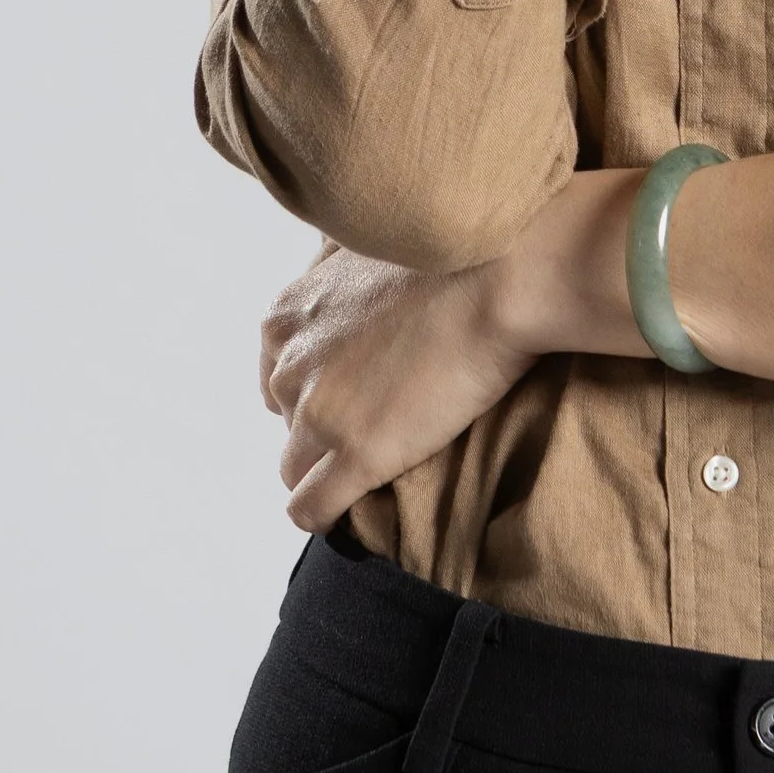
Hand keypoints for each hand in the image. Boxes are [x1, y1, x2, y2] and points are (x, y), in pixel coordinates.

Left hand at [260, 242, 535, 531]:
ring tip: (372, 473)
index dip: (317, 394)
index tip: (355, 398)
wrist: (498, 282)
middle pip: (287, 423)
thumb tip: (343, 298)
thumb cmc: (449, 263)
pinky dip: (327, 517)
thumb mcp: (364, 255)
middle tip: (381, 424)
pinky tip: (351, 516)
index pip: (274, 380)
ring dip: (327, 474)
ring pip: (293, 471)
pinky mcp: (357, 453)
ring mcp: (319, 412)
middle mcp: (290, 365)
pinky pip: (311, 509)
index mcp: (287, 318)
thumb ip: (334, 281)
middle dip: (326, 429)